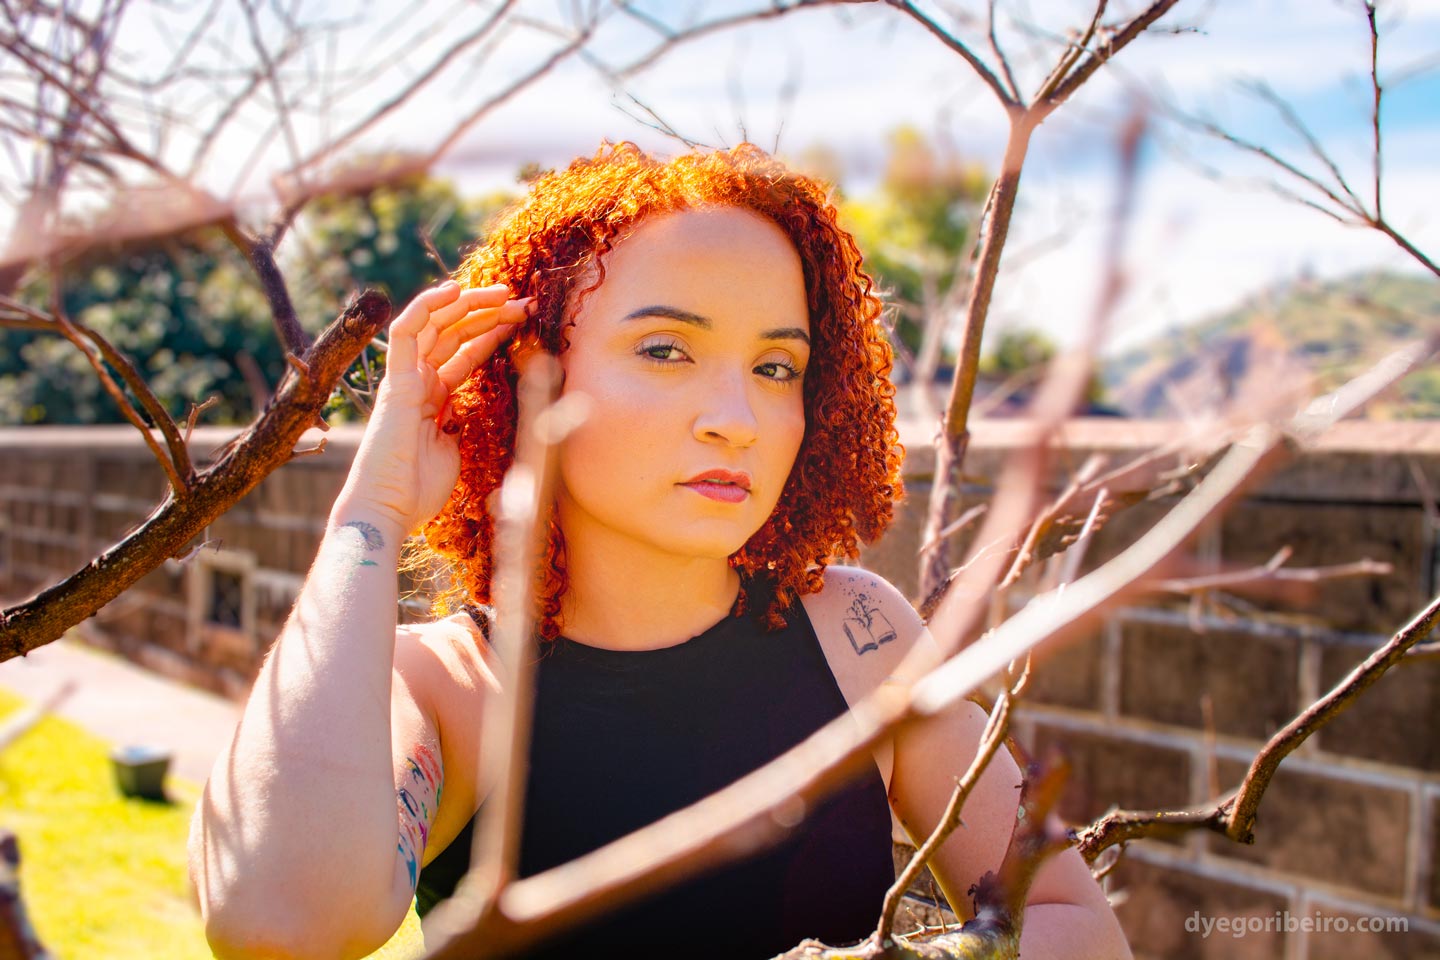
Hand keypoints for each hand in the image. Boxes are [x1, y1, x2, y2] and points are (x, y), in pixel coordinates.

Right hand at [336, 281, 528, 535]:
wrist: (390, 509)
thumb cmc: (420, 490)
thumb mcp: (455, 450)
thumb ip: (464, 424)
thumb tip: (477, 410)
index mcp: (434, 398)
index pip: (464, 353)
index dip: (492, 333)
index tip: (523, 321)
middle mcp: (418, 382)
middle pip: (453, 333)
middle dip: (487, 313)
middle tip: (521, 300)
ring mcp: (405, 379)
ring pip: (435, 325)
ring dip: (469, 304)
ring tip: (503, 292)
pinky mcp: (395, 381)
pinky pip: (405, 332)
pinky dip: (426, 306)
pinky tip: (453, 290)